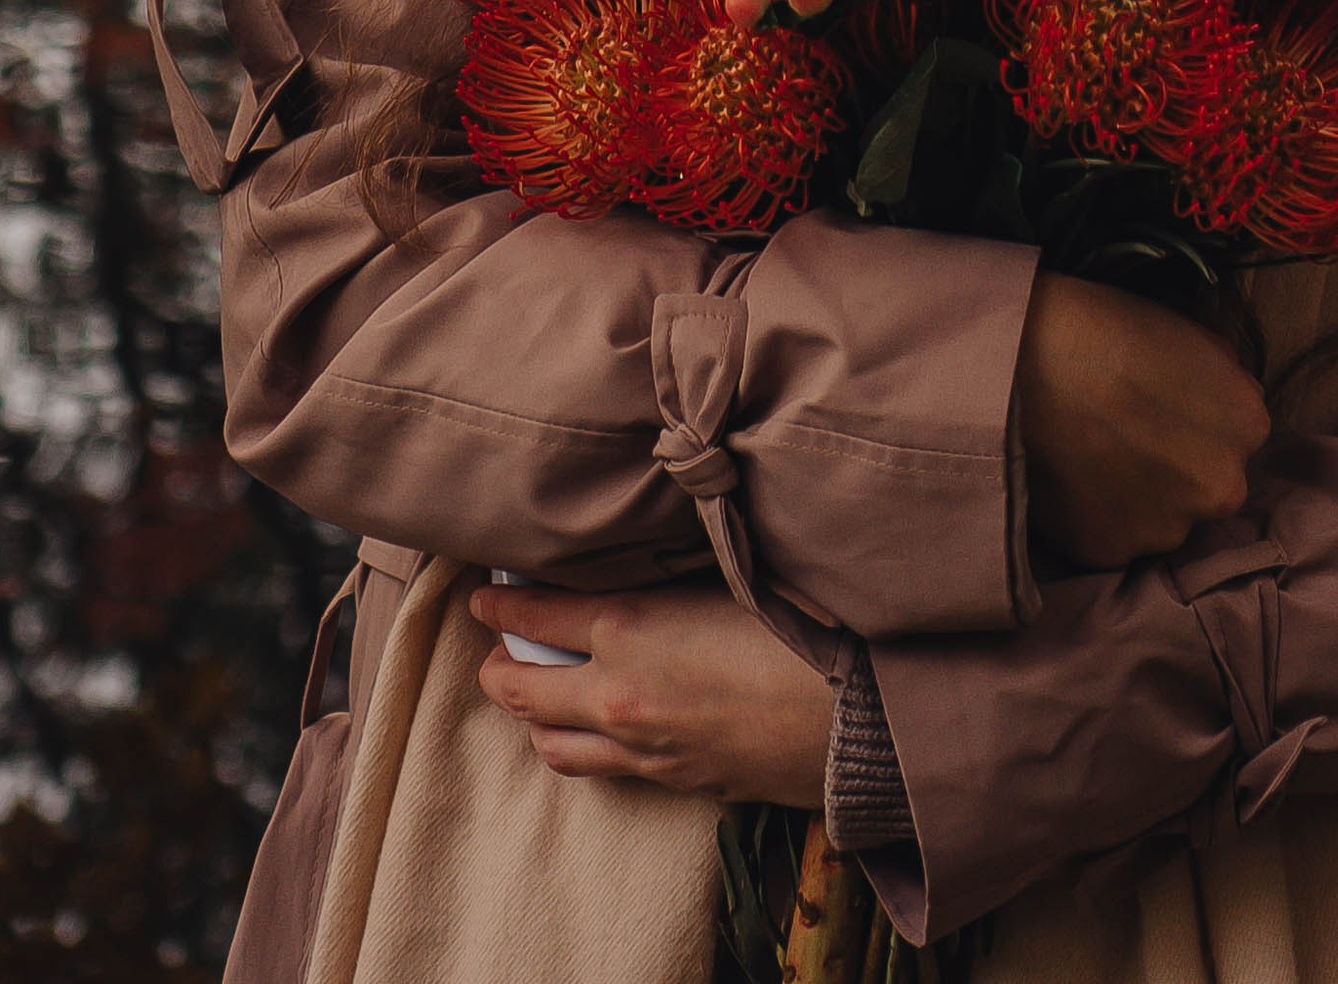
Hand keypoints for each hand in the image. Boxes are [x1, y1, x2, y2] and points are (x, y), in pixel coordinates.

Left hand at [471, 583, 833, 805]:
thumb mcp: (727, 575)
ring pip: (552, 745)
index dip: (500, 605)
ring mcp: (641, 749)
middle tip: (493, 651)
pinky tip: (596, 729)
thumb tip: (642, 553)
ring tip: (534, 694)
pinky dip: (581, 746)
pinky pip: (602, 769)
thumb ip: (670, 570)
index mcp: (628, 627)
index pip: (534, 614)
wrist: (855, 719)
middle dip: (497, 669)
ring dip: (533, 716)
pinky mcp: (671, 783)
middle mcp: (617, 695)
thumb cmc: (802, 629)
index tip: (483, 598)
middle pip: (521, 691)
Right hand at [1013, 272, 1269, 570]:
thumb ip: (1223, 379)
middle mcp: (1221, 488)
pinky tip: (1072, 478)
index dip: (1196, 421)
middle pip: (1204, 484)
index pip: (1235, 434)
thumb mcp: (1192, 334)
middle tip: (1126, 433)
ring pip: (1159, 518)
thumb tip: (1220, 399)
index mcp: (1247, 427)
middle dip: (1174, 466)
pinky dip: (1095, 516)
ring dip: (1136, 496)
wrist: (1029, 361)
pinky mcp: (1112, 553)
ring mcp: (1166, 528)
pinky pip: (1111, 537)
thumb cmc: (1107, 328)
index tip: (1162, 408)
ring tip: (1092, 454)